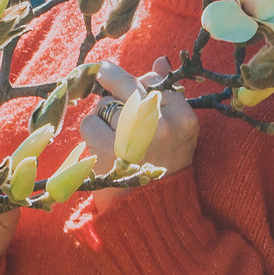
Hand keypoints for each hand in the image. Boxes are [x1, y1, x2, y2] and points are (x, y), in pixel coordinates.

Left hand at [75, 61, 197, 213]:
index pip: (156, 84)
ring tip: (114, 139)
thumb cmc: (163, 170)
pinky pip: (89, 124)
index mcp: (184, 120)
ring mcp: (131, 137)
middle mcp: (161, 126)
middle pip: (129, 86)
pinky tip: (101, 151)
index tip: (134, 94)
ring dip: (103, 118)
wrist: (150, 215)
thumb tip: (160, 60)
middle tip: (101, 70)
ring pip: (105, 106)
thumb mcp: (178, 135)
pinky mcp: (106, 149)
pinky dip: (90, 135)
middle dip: (112, 77)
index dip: (141, 85)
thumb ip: (169, 97)